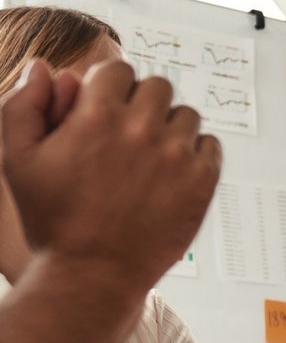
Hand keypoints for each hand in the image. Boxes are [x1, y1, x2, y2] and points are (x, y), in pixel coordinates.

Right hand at [1, 59, 220, 290]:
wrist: (91, 275)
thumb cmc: (52, 219)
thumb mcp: (17, 159)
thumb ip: (25, 106)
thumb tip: (45, 66)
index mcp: (96, 117)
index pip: (118, 69)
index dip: (108, 88)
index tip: (102, 112)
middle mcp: (141, 129)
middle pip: (157, 86)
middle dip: (140, 104)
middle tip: (125, 137)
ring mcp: (177, 154)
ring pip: (186, 114)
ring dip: (169, 128)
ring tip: (146, 159)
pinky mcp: (203, 180)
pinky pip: (210, 144)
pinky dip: (194, 153)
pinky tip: (169, 175)